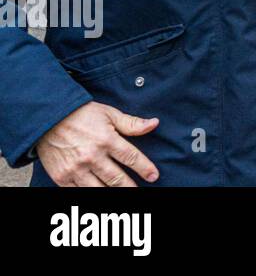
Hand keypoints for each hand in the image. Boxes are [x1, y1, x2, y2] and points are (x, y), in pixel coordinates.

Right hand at [35, 102, 159, 186]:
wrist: (48, 119)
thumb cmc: (82, 115)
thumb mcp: (109, 114)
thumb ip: (131, 123)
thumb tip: (154, 123)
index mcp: (106, 140)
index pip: (131, 158)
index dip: (145, 168)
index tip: (154, 176)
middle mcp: (92, 156)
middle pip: (117, 178)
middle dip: (131, 187)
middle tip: (139, 191)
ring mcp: (76, 169)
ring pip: (99, 189)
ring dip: (113, 193)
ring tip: (123, 194)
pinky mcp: (62, 177)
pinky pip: (79, 192)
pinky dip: (91, 194)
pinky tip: (100, 193)